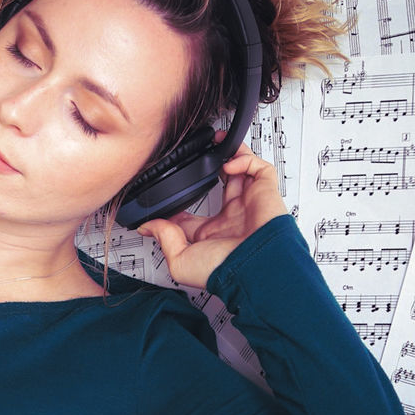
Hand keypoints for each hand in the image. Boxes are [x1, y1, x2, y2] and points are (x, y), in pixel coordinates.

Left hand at [138, 140, 287, 288]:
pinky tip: (229, 164)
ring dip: (230, 154)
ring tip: (216, 143)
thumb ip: (164, 238)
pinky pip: (260, 168)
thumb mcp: (180, 260)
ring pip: (242, 170)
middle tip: (200, 154)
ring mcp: (249, 203)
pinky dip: (245, 159)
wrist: (254, 267)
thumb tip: (148, 227)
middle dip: (212, 166)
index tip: (170, 190)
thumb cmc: (225, 270)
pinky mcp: (265, 192)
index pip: (196, 212)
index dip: (182, 199)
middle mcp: (232, 217)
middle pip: (222, 184)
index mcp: (213, 234)